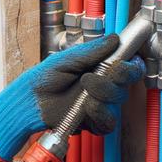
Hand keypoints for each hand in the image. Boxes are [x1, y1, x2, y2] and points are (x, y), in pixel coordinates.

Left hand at [0, 34, 144, 161]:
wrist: (29, 102)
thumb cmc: (44, 78)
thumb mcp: (67, 58)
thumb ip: (92, 51)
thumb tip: (114, 39)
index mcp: (100, 67)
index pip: (128, 64)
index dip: (132, 62)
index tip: (125, 60)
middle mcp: (105, 85)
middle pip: (127, 81)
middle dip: (117, 77)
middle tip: (98, 74)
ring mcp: (101, 103)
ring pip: (118, 100)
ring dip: (103, 93)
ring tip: (85, 87)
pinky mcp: (95, 121)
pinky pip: (109, 121)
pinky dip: (99, 113)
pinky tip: (86, 107)